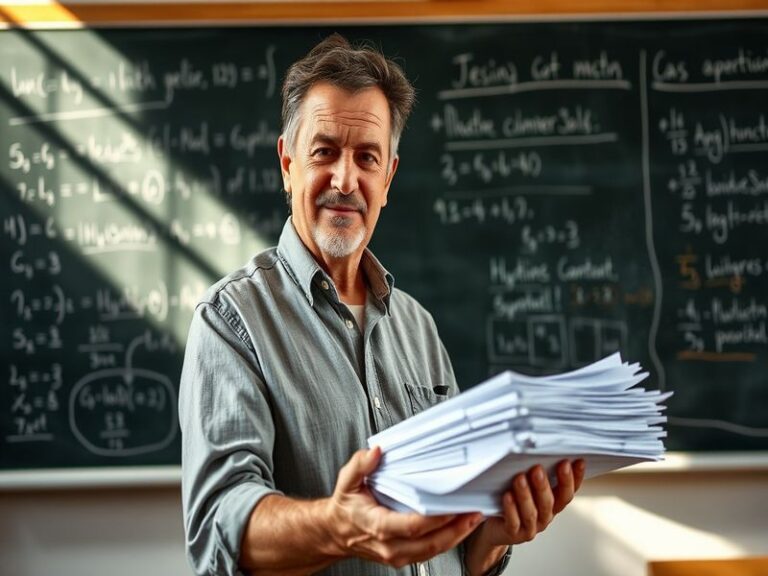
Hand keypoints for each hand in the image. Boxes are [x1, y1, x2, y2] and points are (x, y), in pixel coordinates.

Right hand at [325, 447, 483, 567]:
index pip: (412, 526)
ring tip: (474, 518)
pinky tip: (459, 527)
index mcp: (376, 525)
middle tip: (475, 512)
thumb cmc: (345, 507)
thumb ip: (360, 465)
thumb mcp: (347, 481)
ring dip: (456, 536)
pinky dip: (448, 541)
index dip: (436, 519)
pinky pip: (430, 553)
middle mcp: (389, 545)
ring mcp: (397, 555)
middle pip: (429, 544)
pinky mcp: (403, 558)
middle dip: (455, 530)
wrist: (335, 532)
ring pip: (433, 551)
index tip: (453, 507)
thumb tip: (376, 452)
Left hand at [480, 459, 585, 546]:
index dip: (575, 478)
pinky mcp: (513, 533)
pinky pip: (513, 522)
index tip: (577, 461)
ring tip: (520, 478)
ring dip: (526, 495)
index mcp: (553, 504)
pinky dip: (511, 509)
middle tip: (538, 468)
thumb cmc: (513, 499)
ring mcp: (530, 527)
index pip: (567, 492)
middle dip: (544, 485)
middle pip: (550, 502)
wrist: (496, 527)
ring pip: (531, 512)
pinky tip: (507, 496)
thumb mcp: (528, 486)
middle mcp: (545, 517)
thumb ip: (537, 473)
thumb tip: (540, 449)